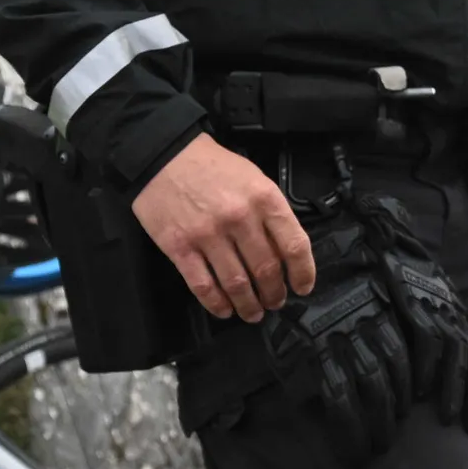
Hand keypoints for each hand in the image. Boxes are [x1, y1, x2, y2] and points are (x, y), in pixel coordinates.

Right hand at [135, 134, 314, 319]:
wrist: (164, 156)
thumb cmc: (213, 167)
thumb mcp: (254, 178)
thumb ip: (270, 211)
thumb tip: (285, 250)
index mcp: (264, 199)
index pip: (294, 245)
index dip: (303, 273)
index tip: (303, 287)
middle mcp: (239, 218)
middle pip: (266, 270)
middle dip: (274, 293)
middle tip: (275, 302)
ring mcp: (208, 235)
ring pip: (236, 284)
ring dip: (248, 305)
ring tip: (253, 313)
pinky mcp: (180, 247)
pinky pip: (203, 285)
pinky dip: (216, 303)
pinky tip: (224, 310)